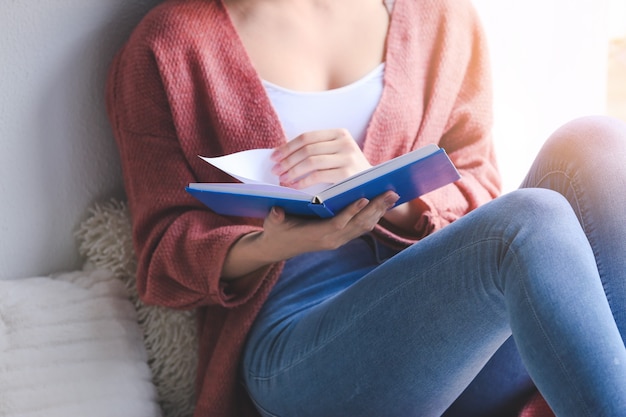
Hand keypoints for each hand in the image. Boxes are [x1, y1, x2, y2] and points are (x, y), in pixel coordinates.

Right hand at [261, 190, 399, 257]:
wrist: (278, 248)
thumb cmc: (277, 231)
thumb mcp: (273, 223)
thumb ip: (276, 217)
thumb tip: (276, 210)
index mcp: (317, 236)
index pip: (338, 224)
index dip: (352, 212)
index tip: (364, 198)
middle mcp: (332, 240)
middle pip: (359, 225)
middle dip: (376, 209)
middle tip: (391, 193)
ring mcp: (339, 240)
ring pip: (364, 227)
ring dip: (379, 211)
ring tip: (393, 195)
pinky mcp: (342, 238)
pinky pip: (362, 228)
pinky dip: (374, 215)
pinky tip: (383, 203)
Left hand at [271, 129, 371, 188]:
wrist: (374, 187)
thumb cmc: (348, 172)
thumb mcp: (335, 154)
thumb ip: (315, 151)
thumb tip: (282, 155)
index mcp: (339, 133)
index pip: (307, 137)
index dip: (287, 146)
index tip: (273, 156)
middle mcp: (345, 142)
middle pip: (307, 148)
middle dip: (287, 160)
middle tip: (275, 170)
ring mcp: (348, 157)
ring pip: (310, 161)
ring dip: (292, 170)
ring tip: (281, 178)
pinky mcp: (347, 174)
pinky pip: (318, 175)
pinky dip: (302, 181)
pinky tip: (293, 186)